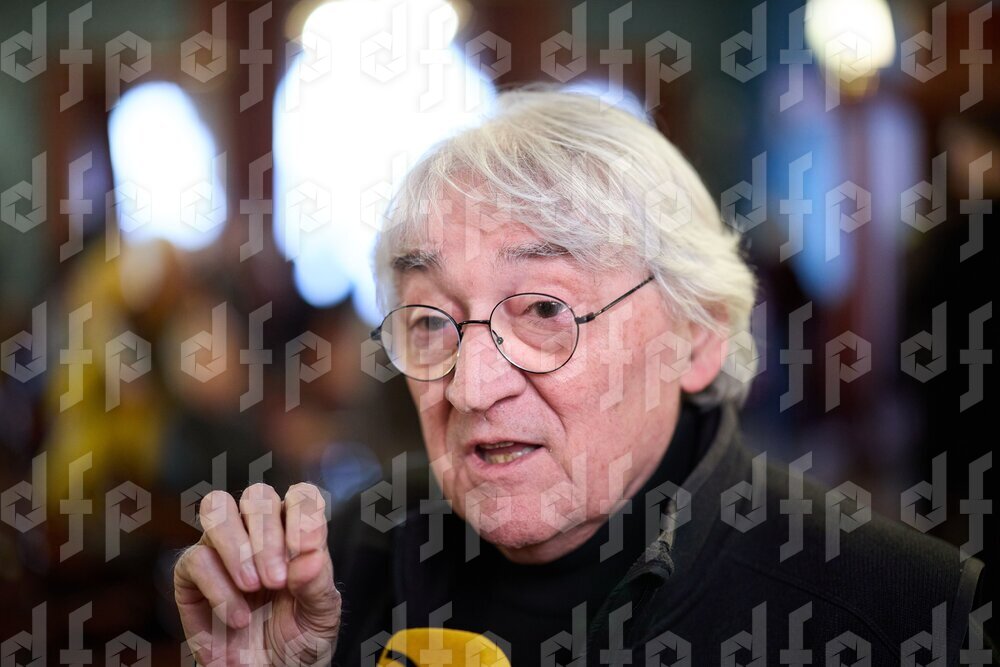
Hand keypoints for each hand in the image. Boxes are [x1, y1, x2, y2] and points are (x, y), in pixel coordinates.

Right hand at [173, 483, 340, 665]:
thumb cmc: (298, 638)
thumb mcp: (320, 615)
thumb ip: (318, 584)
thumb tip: (311, 556)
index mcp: (296, 532)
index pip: (300, 497)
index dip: (303, 514)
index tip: (306, 550)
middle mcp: (258, 532)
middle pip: (257, 497)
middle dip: (267, 535)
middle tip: (277, 580)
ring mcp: (223, 548)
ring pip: (218, 509)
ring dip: (237, 546)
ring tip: (253, 586)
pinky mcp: (191, 574)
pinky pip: (196, 559)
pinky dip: (218, 588)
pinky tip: (237, 616)